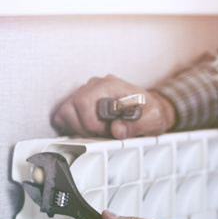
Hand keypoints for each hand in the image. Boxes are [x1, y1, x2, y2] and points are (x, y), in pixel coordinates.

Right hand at [51, 75, 175, 138]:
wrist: (151, 109)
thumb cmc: (151, 111)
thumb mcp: (153, 119)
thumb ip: (137, 124)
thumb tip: (116, 129)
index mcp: (111, 84)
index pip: (86, 102)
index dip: (94, 124)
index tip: (109, 131)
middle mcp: (95, 85)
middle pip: (72, 106)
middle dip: (87, 127)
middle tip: (104, 134)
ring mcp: (86, 92)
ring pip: (65, 112)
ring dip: (79, 128)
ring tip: (99, 132)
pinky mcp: (80, 103)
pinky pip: (64, 115)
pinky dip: (73, 127)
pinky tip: (90, 130)